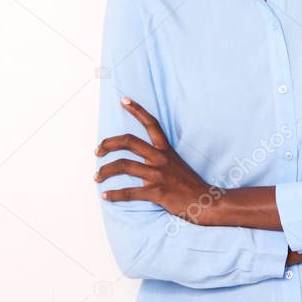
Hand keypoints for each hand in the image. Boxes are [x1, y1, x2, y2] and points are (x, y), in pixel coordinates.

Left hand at [95, 96, 214, 223]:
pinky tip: (106, 196)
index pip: (151, 124)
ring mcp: (158, 175)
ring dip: (105, 171)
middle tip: (98, 151)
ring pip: (124, 165)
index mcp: (165, 150)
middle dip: (108, 144)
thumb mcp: (176, 163)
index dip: (137, 110)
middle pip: (129, 142)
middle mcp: (160, 158)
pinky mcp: (157, 192)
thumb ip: (159, 158)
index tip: (124, 101)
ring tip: (97, 177)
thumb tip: (141, 158)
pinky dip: (114, 194)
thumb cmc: (188, 183)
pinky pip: (129, 192)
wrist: (203, 200)